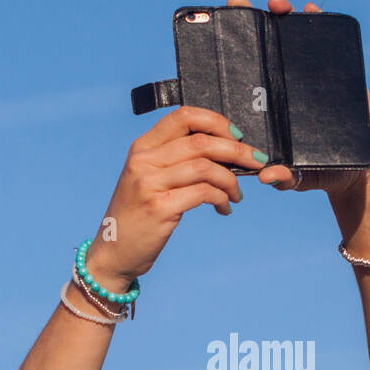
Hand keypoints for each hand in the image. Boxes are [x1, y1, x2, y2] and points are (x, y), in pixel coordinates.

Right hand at [88, 106, 266, 282]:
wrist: (114, 252)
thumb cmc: (138, 215)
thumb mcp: (148, 179)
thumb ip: (174, 160)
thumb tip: (222, 149)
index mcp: (142, 147)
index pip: (183, 117)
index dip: (216, 121)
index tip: (236, 136)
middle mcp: (144, 161)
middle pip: (201, 142)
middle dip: (237, 151)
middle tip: (255, 162)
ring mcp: (149, 184)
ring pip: (206, 167)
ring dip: (231, 180)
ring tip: (236, 194)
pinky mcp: (160, 208)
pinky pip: (203, 193)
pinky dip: (222, 198)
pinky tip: (224, 208)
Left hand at [226, 0, 369, 200]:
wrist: (361, 173)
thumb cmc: (321, 174)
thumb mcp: (298, 178)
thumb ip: (284, 177)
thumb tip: (266, 177)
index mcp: (270, 105)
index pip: (247, 73)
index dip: (233, 50)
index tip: (219, 28)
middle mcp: (286, 87)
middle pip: (267, 48)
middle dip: (252, 21)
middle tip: (238, 3)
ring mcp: (312, 78)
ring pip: (295, 40)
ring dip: (285, 15)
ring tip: (276, 4)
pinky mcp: (340, 75)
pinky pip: (328, 44)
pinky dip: (320, 23)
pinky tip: (312, 10)